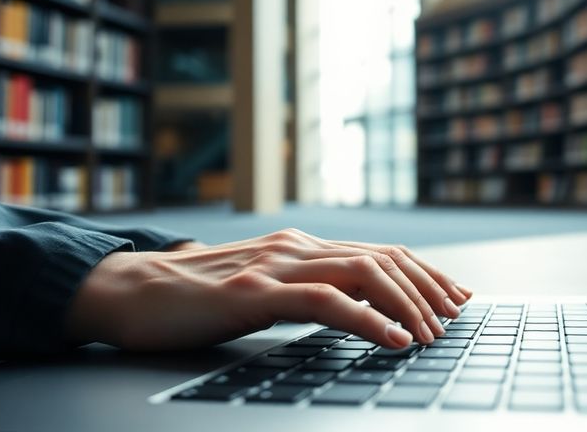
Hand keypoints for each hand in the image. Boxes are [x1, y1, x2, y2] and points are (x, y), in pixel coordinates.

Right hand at [66, 229, 472, 351]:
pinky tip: (394, 340)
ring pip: (363, 273)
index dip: (423, 272)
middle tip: (456, 316)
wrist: (130, 292)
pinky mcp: (255, 292)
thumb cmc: (193, 298)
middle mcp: (295, 247)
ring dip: (407, 305)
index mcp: (300, 247)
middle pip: (382, 258)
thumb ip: (301, 290)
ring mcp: (276, 266)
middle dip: (428, 287)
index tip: (454, 296)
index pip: (378, 253)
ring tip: (432, 334)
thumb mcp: (260, 290)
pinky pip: (325, 301)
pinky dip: (368, 320)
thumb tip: (349, 307)